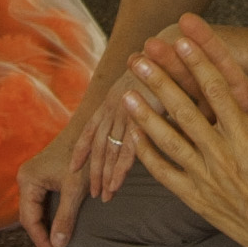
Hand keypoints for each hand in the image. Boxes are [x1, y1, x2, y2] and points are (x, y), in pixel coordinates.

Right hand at [16, 129, 87, 246]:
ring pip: (36, 209)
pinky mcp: (44, 175)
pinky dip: (49, 216)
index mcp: (28, 180)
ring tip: (58, 246)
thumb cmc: (84, 157)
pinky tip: (60, 227)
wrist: (92, 129)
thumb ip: (65, 218)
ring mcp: (34, 176)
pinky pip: (42, 201)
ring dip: (46, 227)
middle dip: (42, 236)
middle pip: (30, 216)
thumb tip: (58, 245)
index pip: (30, 220)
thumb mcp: (75, 190)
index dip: (42, 241)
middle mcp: (26, 177)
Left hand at [75, 72, 156, 202]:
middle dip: (93, 171)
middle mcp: (113, 107)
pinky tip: (116, 183)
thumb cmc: (165, 70)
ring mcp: (125, 112)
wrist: (174, 51)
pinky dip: (120, 169)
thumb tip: (143, 125)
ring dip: (105, 175)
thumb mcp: (146, 88)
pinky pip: (127, 148)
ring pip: (109, 150)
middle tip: (92, 193)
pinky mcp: (140, 116)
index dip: (81, 149)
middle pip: (98, 145)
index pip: (90, 129)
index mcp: (112, 100)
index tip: (73, 167)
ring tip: (104, 196)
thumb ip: (139, 108)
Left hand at [117, 19, 247, 246]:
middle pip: (186, 111)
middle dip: (162, 81)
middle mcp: (223, 157)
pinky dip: (146, 153)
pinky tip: (132, 134)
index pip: (220, 92)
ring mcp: (205, 179)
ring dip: (145, 116)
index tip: (183, 40)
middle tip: (141, 57)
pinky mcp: (195, 198)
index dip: (199, 63)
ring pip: (168, 141)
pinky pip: (165, 173)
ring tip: (126, 92)